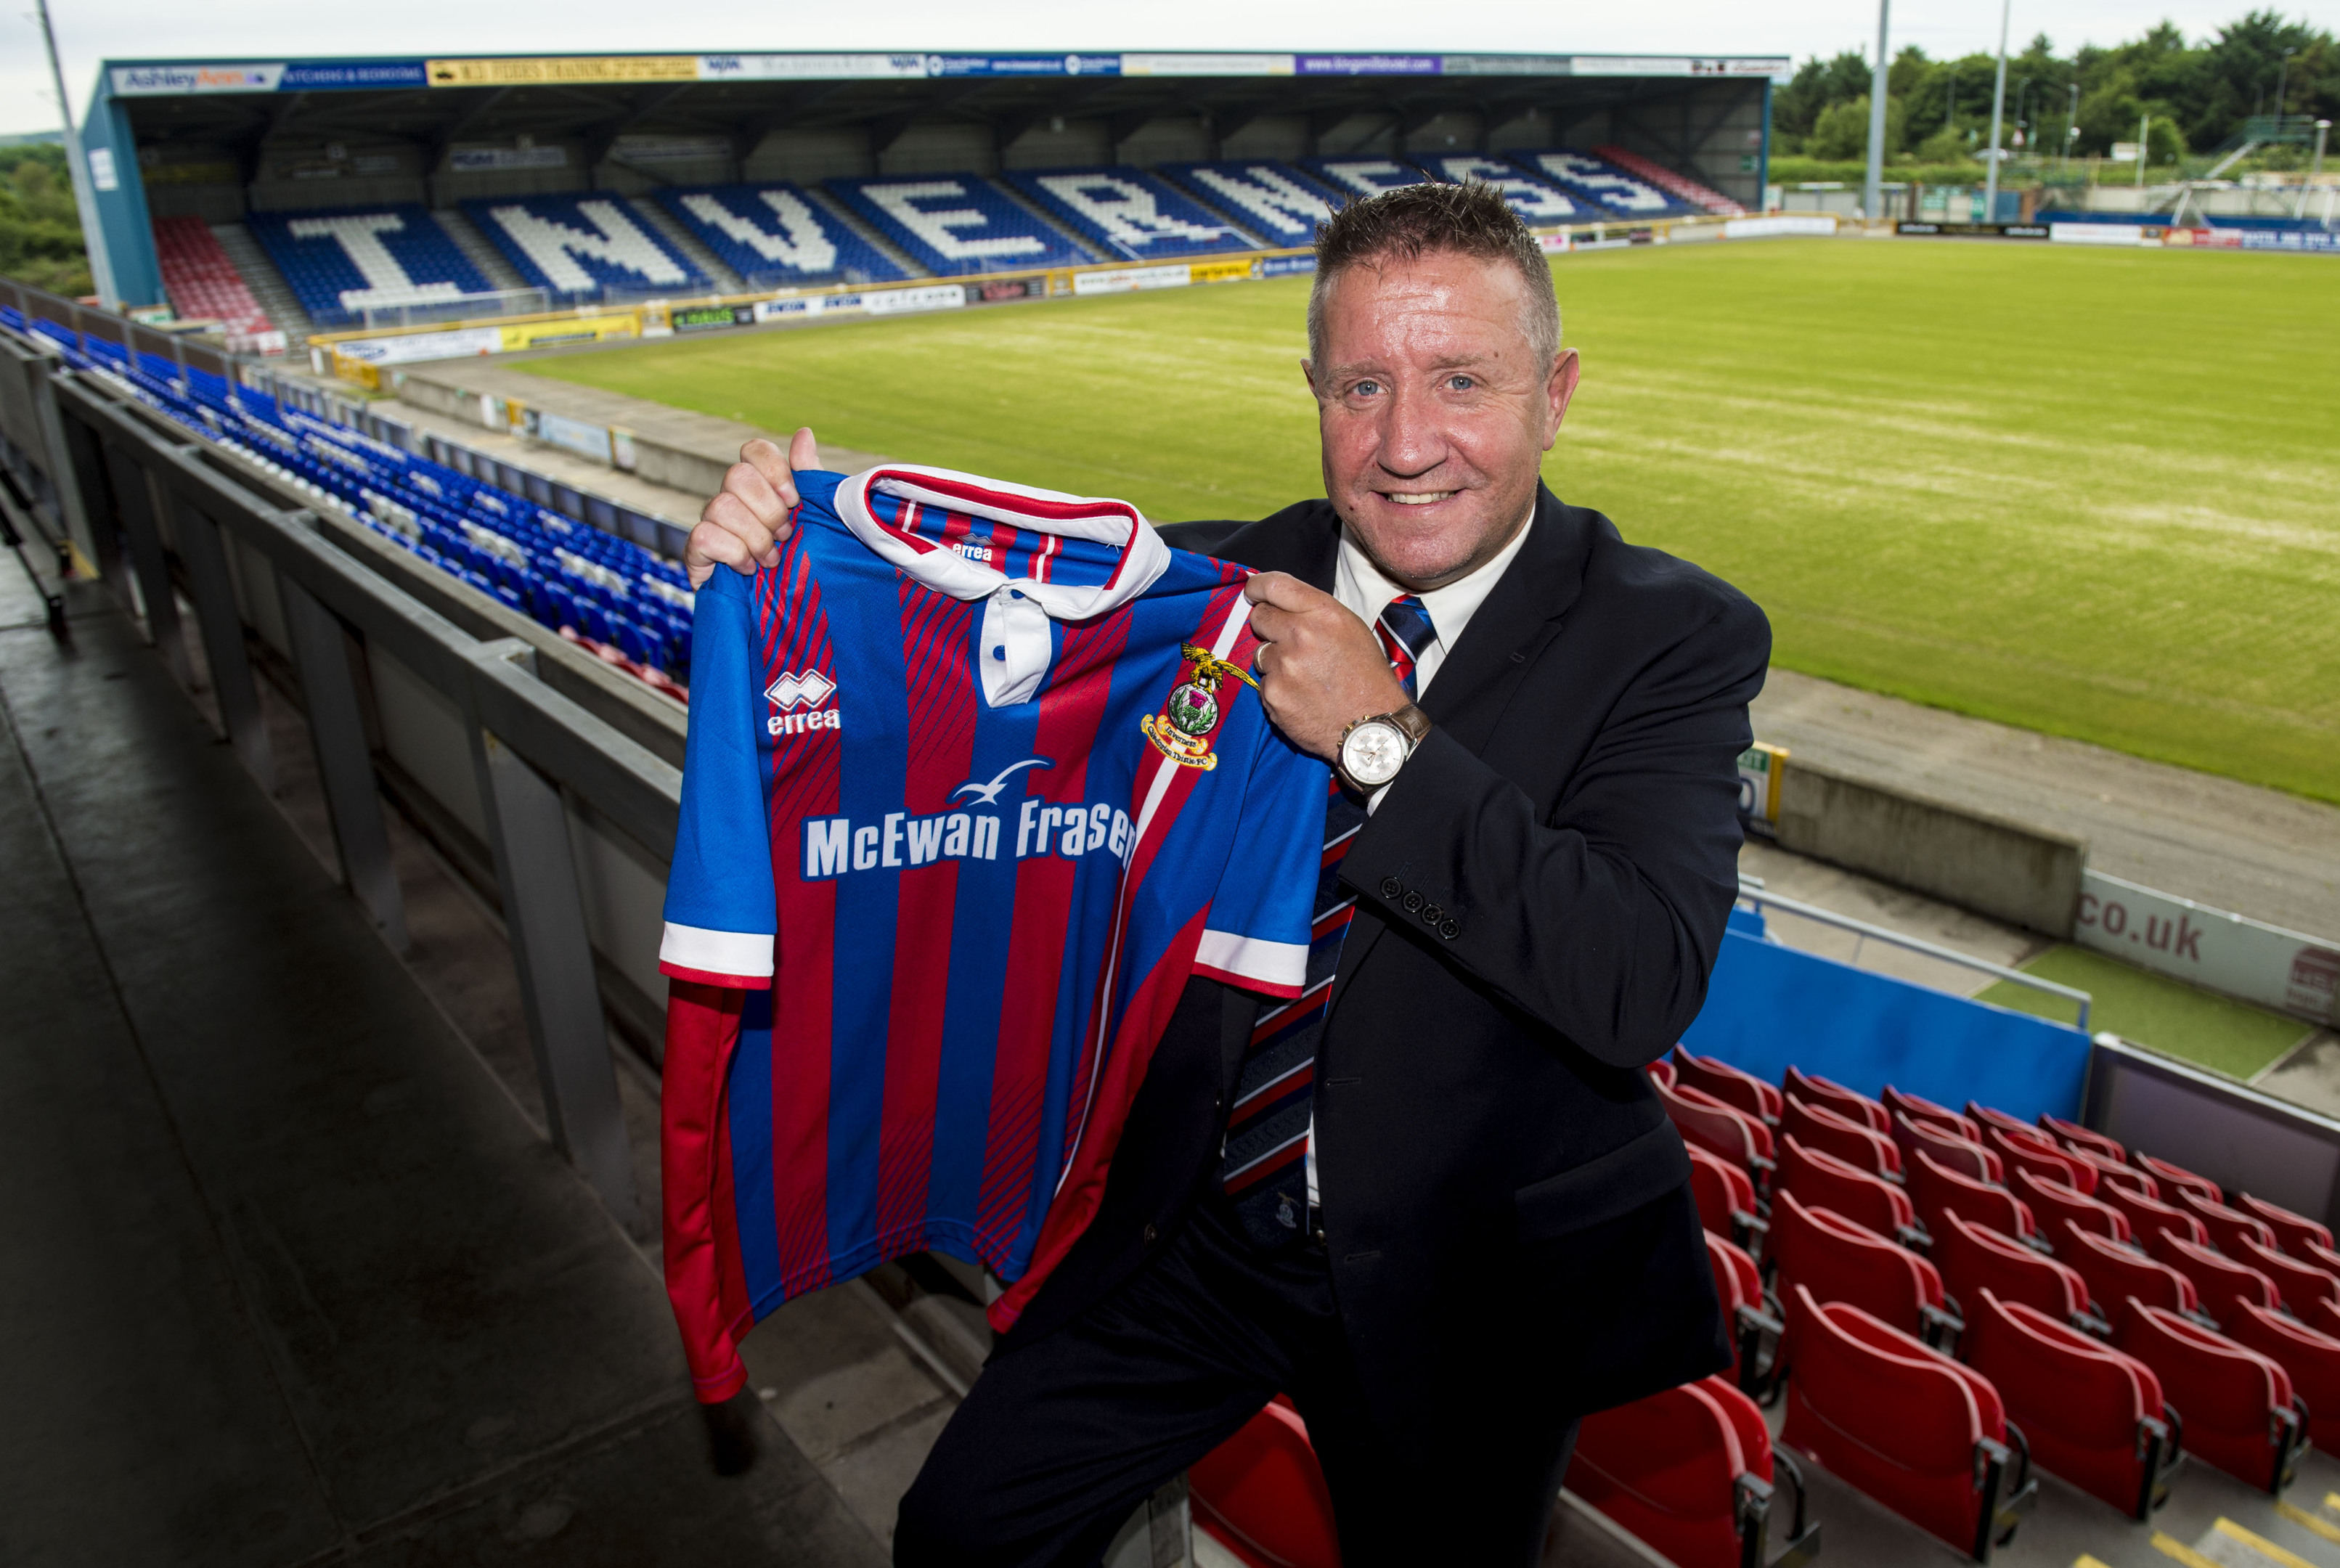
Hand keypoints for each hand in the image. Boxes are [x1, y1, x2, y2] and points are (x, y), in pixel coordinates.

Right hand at [685, 428, 819, 587]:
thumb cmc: (798, 560)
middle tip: (786, 536)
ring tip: (771, 559)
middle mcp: (731, 497)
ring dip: (755, 538)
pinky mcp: (696, 551)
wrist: (780, 611)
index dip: (775, 470)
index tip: (795, 500)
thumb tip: (804, 433)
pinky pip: (704, 537)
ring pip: (722, 506)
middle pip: (737, 476)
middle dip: (769, 511)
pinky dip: (734, 554)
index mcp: (760, 485)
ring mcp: (710, 522)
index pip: (754, 449)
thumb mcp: (814, 520)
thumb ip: (810, 479)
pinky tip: (749, 568)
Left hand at [1244, 572, 1408, 760]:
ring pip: (1260, 653)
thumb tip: (1281, 605)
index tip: (1252, 591)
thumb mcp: (1352, 630)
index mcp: (1323, 613)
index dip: (1257, 586)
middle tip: (1285, 640)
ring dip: (1275, 661)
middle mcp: (1300, 634)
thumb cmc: (1367, 677)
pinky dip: (1277, 689)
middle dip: (1267, 625)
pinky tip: (1300, 697)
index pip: (1275, 585)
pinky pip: (1264, 683)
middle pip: (1260, 617)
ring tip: (1303, 676)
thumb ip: (1315, 613)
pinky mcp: (1272, 694)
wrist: (1371, 727)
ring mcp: (1283, 666)